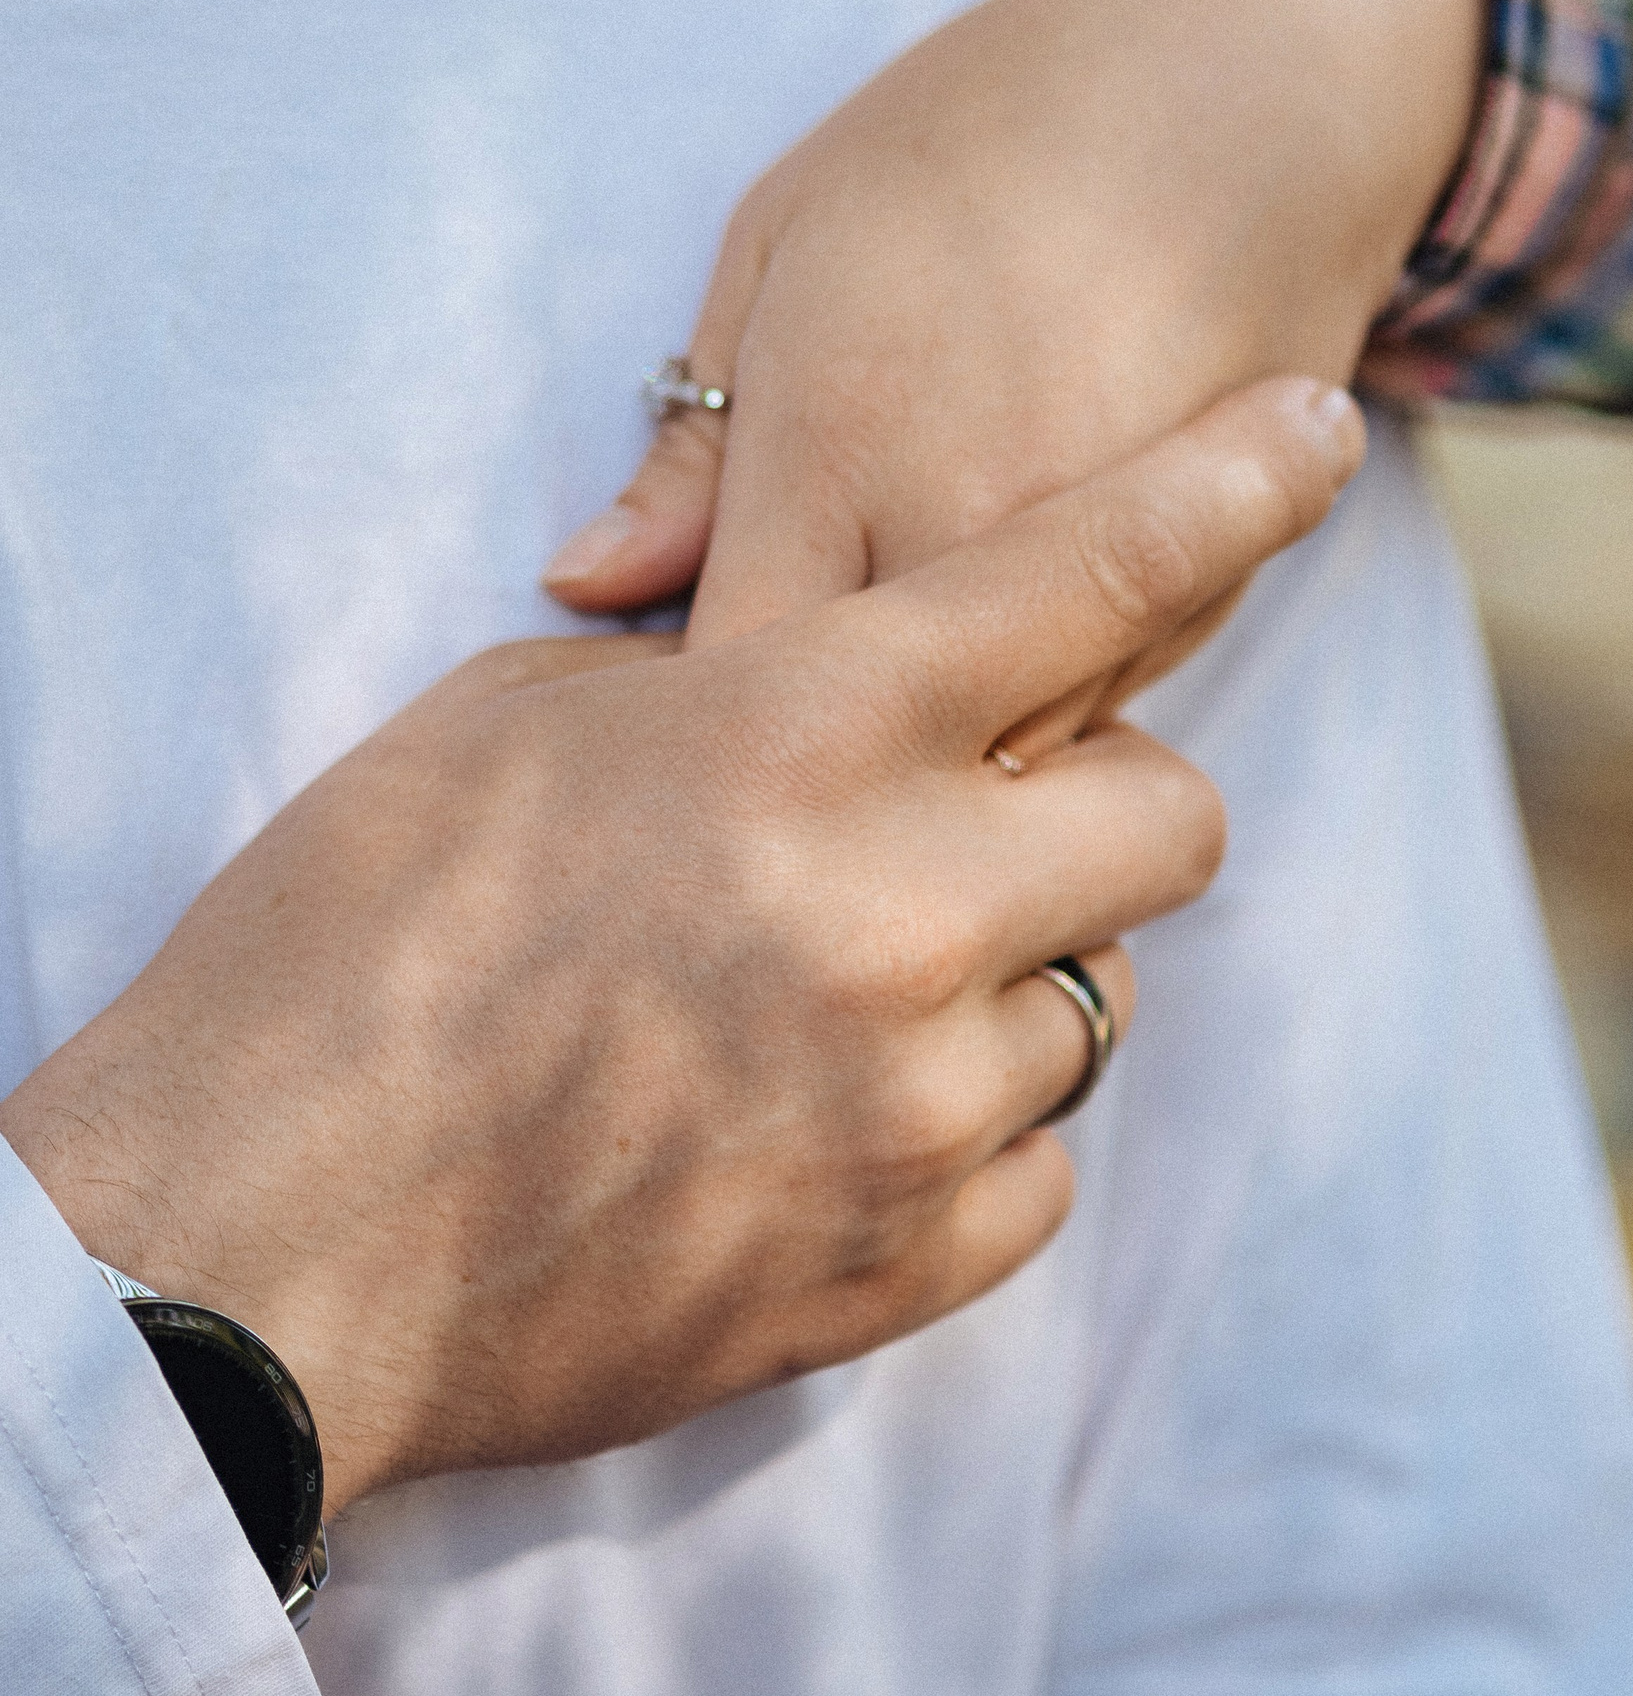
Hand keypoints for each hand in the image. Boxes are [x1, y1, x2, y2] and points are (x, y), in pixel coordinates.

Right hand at [0, 380, 1359, 1512]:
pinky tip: (824, 1116)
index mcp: (795, 731)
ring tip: (830, 995)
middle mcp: (896, 910)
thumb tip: (829, 661)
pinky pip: (1040, 1169)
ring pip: (1101, 1002)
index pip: (1084, 577)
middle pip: (1173, 818)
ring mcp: (913, 1105)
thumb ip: (718, 677)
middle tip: (979, 816)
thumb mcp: (513, 728)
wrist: (252, 1246)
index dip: (1225, 487)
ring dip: (1004, 977)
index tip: (1317, 427)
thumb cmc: (344, 944)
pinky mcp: (896, 1268)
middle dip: (1100, 803)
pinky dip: (966, 1132)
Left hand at [544, 0, 1479, 740]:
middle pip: (856, 754)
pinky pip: (1091, 715)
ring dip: (929, 745)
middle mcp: (967, 532)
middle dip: (800, 760)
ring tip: (888, 666)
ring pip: (987, 757)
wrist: (1253, 79)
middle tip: (759, 721)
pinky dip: (1035, 700)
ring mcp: (1097, 577)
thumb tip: (578, 585)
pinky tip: (1004, 621)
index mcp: (837, 443)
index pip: (724, 681)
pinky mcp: (1207, 594)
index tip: (654, 698)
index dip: (677, 718)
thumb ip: (692, 448)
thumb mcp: (786, 240)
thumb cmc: (984, 134)